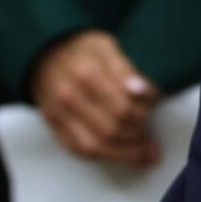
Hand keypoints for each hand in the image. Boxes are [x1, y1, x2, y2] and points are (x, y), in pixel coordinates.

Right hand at [31, 31, 160, 165]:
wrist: (43, 53)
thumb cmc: (81, 49)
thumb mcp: (105, 46)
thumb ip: (125, 68)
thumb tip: (141, 90)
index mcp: (86, 73)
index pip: (124, 104)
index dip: (146, 109)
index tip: (157, 104)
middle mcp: (69, 96)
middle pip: (112, 127)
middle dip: (138, 132)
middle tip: (150, 128)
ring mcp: (58, 114)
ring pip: (96, 146)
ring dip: (126, 152)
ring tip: (145, 149)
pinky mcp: (53, 126)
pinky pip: (80, 150)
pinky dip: (105, 155)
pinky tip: (123, 151)